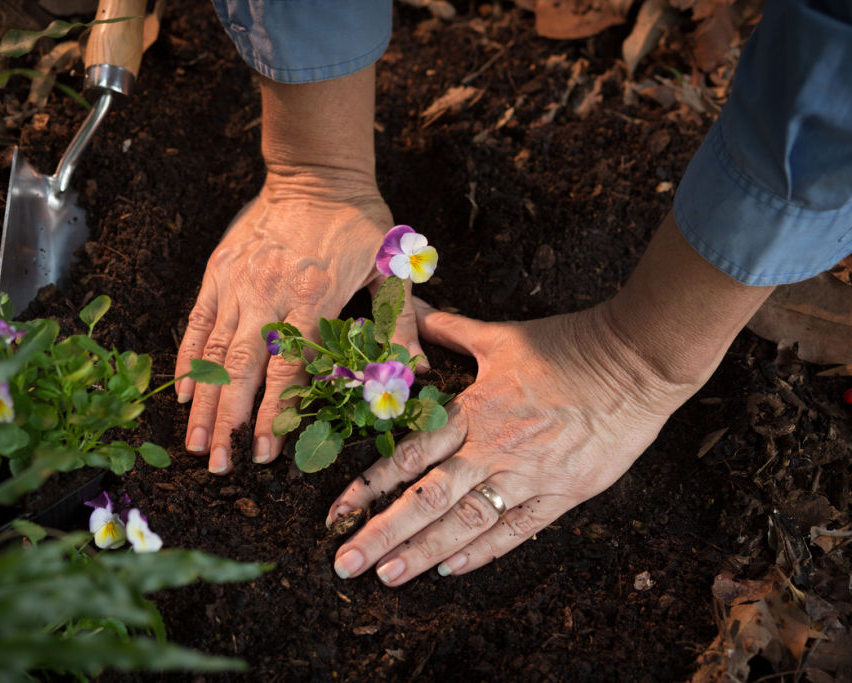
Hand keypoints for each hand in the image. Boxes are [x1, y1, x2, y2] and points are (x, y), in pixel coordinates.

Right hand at [173, 173, 423, 473]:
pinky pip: (198, 322)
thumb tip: (416, 375)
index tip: (265, 452)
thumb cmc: (359, 224)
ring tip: (196, 443)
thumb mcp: (391, 270)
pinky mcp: (219, 272)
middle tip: (220, 464)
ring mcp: (239, 284)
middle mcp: (269, 295)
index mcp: (314, 299)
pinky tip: (184, 392)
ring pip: (215, 352)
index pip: (289, 369)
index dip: (274, 414)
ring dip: (204, 401)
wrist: (316, 174)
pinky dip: (188, 358)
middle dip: (229, 422)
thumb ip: (401, 324)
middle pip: (242, 370)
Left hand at [325, 297, 697, 584]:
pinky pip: (518, 530)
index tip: (337, 511)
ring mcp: (529, 475)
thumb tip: (413, 310)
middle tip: (345, 564)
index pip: (410, 455)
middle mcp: (494, 449)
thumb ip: (450, 330)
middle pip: (427, 499)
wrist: (635, 360)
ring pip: (467, 522)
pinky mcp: (565, 493)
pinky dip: (484, 551)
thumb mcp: (499, 335)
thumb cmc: (565, 344)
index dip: (369, 485)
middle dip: (382, 532)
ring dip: (423, 552)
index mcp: (473, 411)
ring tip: (387, 576)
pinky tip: (452, 569)